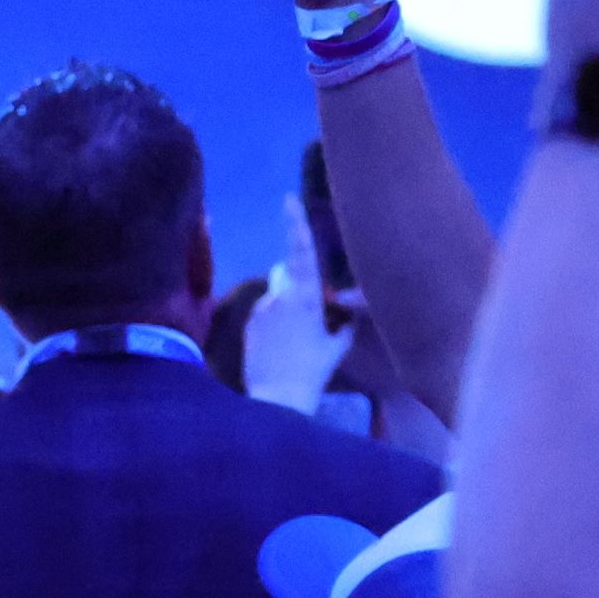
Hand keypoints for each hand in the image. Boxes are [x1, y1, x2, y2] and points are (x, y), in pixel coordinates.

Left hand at [240, 196, 356, 412]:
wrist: (279, 397)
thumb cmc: (315, 371)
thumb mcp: (338, 346)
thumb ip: (344, 323)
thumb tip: (350, 313)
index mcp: (306, 295)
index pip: (301, 251)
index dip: (295, 223)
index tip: (288, 200)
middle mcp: (280, 296)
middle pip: (286, 273)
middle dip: (295, 282)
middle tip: (306, 312)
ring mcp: (261, 309)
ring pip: (275, 295)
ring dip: (283, 306)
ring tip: (292, 339)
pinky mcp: (248, 323)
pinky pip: (263, 312)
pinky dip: (271, 321)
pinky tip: (278, 346)